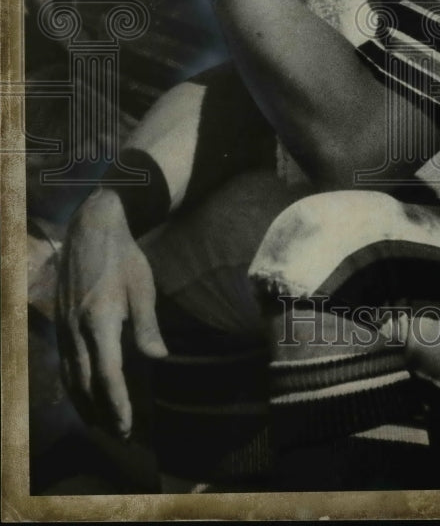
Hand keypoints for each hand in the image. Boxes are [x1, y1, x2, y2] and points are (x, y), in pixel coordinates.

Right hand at [56, 190, 167, 437]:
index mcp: (99, 320)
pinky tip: (81, 392)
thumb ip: (147, 324)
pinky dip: (72, 383)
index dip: (117, 402)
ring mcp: (64, 326)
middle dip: (101, 410)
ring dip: (83, 403)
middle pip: (84, 382)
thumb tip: (158, 358)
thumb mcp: (142, 285)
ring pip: (69, 375)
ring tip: (100, 422)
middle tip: (119, 433)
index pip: (107, 374)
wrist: (90, 228)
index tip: (127, 424)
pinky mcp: (60, 321)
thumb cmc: (123, 256)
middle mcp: (76, 328)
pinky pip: (63, 361)